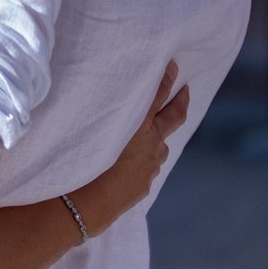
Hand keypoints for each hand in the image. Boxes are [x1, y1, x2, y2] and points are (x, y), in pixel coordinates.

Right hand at [69, 63, 188, 234]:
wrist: (89, 204)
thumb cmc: (82, 160)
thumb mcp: (91, 127)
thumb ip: (102, 110)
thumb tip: (100, 90)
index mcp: (140, 125)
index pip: (158, 93)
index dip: (167, 77)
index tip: (173, 64)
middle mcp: (151, 143)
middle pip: (174, 117)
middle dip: (180, 101)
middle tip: (184, 89)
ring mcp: (151, 165)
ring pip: (162, 146)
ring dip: (161, 135)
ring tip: (154, 130)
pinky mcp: (144, 184)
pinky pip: (149, 167)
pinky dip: (146, 159)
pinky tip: (134, 163)